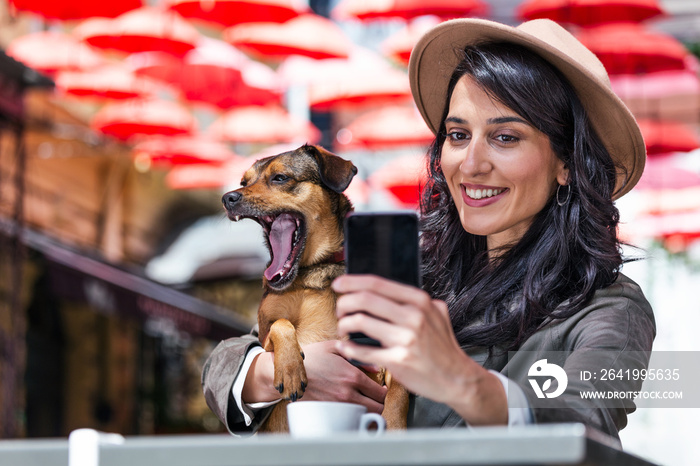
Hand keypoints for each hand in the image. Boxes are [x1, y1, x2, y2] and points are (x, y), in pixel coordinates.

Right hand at [243, 340, 386, 413]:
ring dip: (369, 410)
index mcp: (353, 376)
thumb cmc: (310, 357)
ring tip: (365, 402)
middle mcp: (348, 393)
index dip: (384, 390)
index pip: (380, 392)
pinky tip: (351, 407)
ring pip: (365, 416)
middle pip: (377, 407)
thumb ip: (357, 353)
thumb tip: (375, 365)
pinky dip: (353, 415)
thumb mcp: (334, 347)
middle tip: (376, 396)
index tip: (381, 388)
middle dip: (380, 402)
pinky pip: (348, 419)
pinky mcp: (328, 412)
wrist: (287, 372)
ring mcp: (338, 405)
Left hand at [332, 274, 506, 424]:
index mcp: (419, 301)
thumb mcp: (437, 313)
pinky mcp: (398, 361)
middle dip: (344, 302)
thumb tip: (388, 291)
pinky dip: (348, 347)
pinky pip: (363, 350)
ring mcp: (405, 339)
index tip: (338, 284)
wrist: (457, 378)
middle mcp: (413, 316)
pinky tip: (345, 346)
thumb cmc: (443, 347)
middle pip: (365, 299)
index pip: (378, 283)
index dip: (353, 281)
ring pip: (360, 322)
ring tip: (344, 328)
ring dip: (344, 324)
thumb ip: (416, 300)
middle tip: (340, 309)